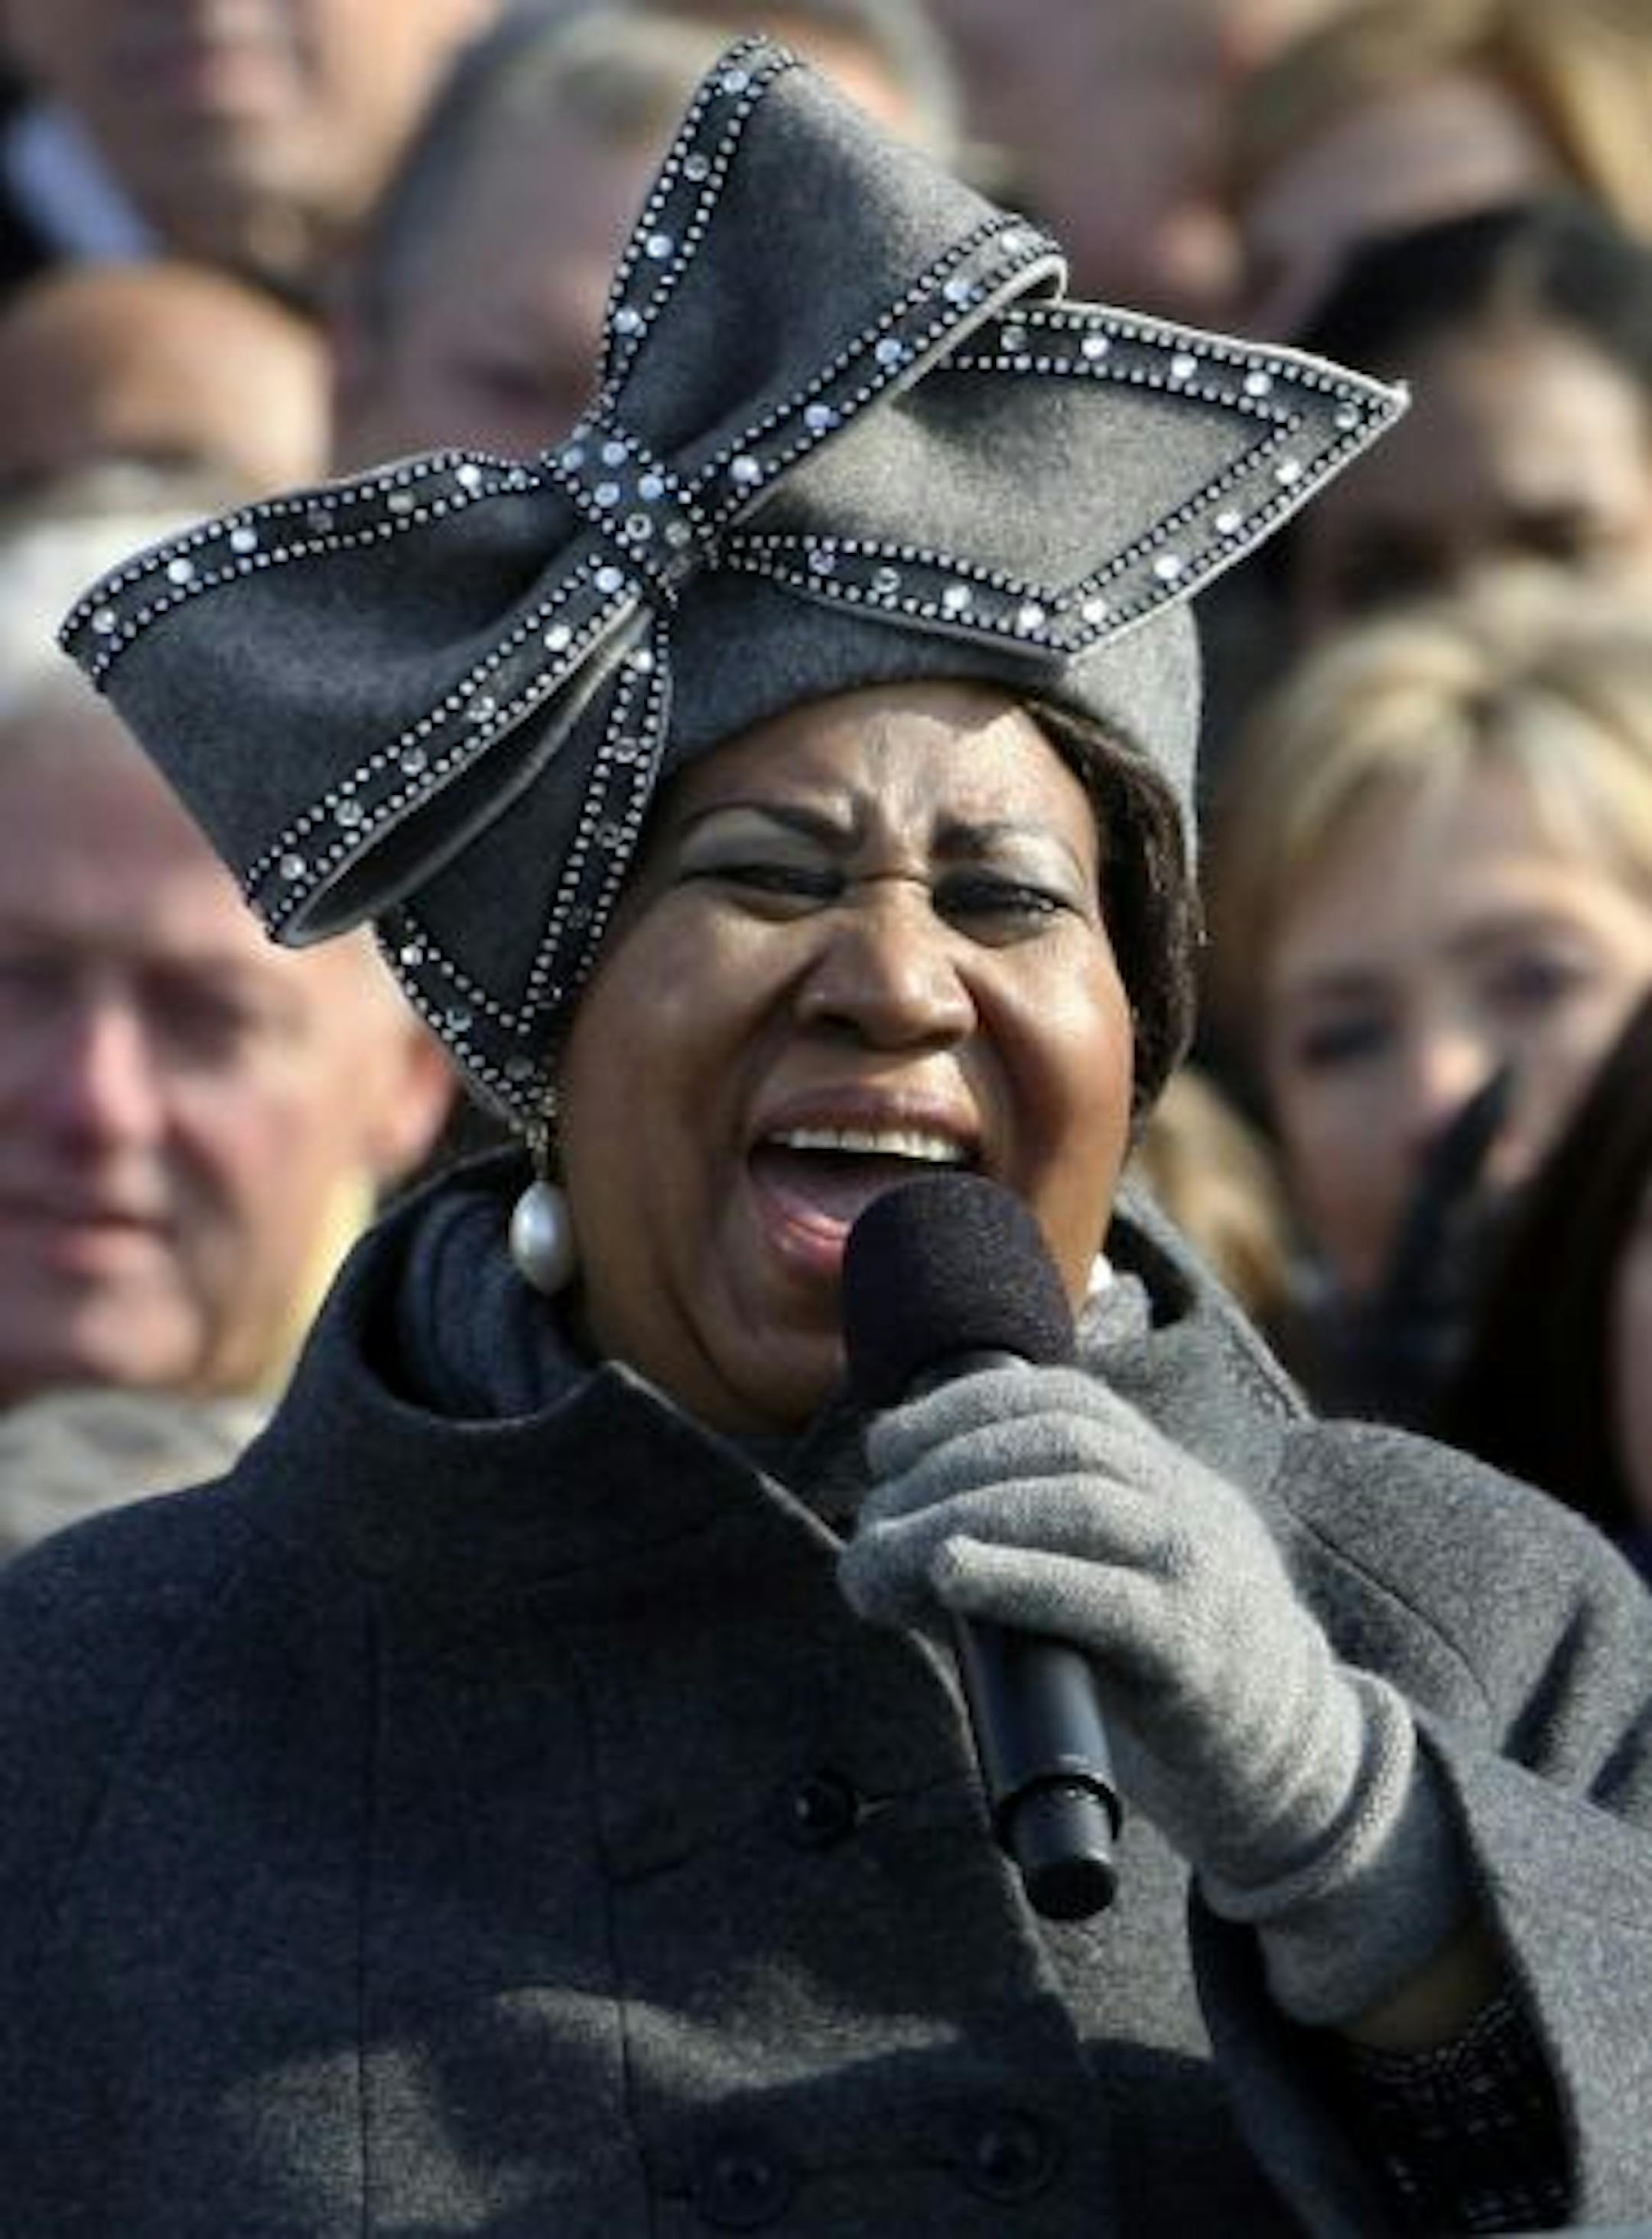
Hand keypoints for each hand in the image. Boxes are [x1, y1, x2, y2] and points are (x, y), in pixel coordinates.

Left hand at [842, 1365, 1465, 2023]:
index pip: (1065, 1398)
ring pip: (1080, 1500)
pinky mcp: (1193, 1651)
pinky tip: (949, 1575)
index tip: (888, 1438)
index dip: (966, 1403)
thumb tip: (881, 1558)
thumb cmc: (1168, 1681)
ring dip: (963, 1511)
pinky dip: (1017, 1576)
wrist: (1292, 1773)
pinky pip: (1102, 1596)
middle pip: (1060, 1439)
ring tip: (892, 1545)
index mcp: (1165, 1478)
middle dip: (949, 1457)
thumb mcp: (1104, 1592)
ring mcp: (1197, 1572)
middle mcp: (1187, 1505)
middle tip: (875, 1507)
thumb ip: (1014, 1562)